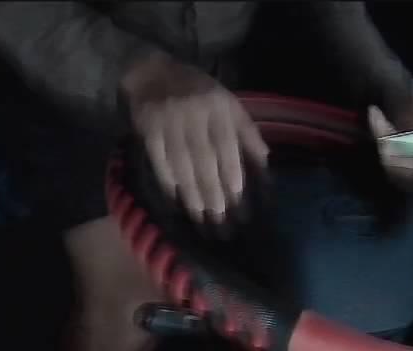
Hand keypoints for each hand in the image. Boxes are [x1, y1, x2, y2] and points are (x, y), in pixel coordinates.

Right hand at [122, 53, 268, 223]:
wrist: (153, 72)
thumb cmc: (198, 91)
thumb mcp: (228, 103)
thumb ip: (246, 131)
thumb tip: (264, 162)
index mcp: (217, 107)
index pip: (226, 144)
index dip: (231, 170)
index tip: (236, 196)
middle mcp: (193, 114)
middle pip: (203, 158)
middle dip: (211, 189)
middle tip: (219, 217)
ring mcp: (168, 122)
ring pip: (181, 163)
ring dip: (190, 192)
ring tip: (199, 214)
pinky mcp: (148, 130)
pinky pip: (159, 160)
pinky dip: (167, 180)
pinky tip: (176, 198)